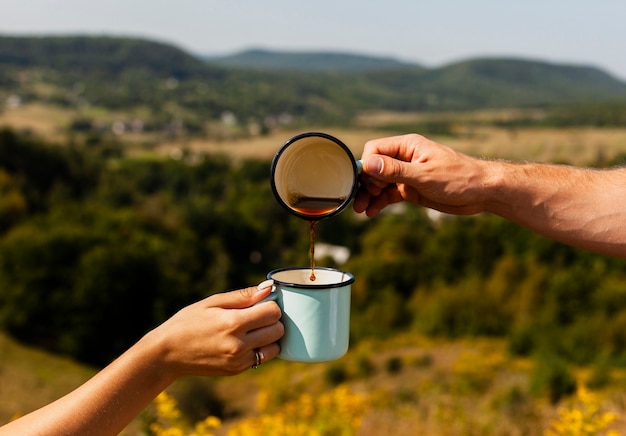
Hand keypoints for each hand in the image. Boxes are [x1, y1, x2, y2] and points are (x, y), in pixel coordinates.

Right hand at [149, 280, 283, 377]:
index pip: (273, 312)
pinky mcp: (237, 370)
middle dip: (272, 320)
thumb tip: (268, 288)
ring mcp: (239, 361)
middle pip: (278, 330)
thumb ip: (243, 296)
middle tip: (257, 315)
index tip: (260, 303)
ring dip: (270, 336)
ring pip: (275, 347)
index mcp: (233, 323)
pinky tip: (246, 341)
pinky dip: (261, 348)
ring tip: (253, 329)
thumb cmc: (189, 322)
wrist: (168, 353)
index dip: (270, 305)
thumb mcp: (212, 302)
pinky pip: (263, 358)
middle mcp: (239, 345)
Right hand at [354, 134, 489, 216]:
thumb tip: (368, 164)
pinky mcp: (412, 189)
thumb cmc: (458, 178)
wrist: (482, 192)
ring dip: (370, 195)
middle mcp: (405, 158)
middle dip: (365, 184)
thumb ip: (395, 170)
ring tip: (361, 210)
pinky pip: (389, 194)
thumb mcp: (424, 175)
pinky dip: (380, 202)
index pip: (375, 149)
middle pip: (374, 168)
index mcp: (408, 146)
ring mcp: (408, 174)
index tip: (367, 183)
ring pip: (380, 183)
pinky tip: (372, 212)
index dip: (366, 166)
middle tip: (360, 202)